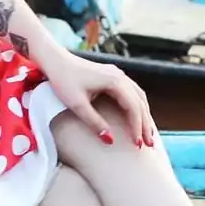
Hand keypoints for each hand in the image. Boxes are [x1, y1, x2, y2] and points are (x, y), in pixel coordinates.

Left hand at [38, 49, 155, 147]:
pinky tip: (137, 118)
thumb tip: (110, 140)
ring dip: (143, 115)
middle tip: (149, 145)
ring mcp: (117, 74)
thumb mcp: (77, 104)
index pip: (133, 107)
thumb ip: (94, 122)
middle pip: (140, 103)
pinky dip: (137, 107)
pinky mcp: (112, 76)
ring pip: (138, 97)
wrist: (55, 60)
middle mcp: (120, 76)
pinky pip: (132, 93)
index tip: (136, 144)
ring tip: (146, 134)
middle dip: (145, 124)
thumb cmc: (63, 80)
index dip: (137, 127)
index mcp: (115, 82)